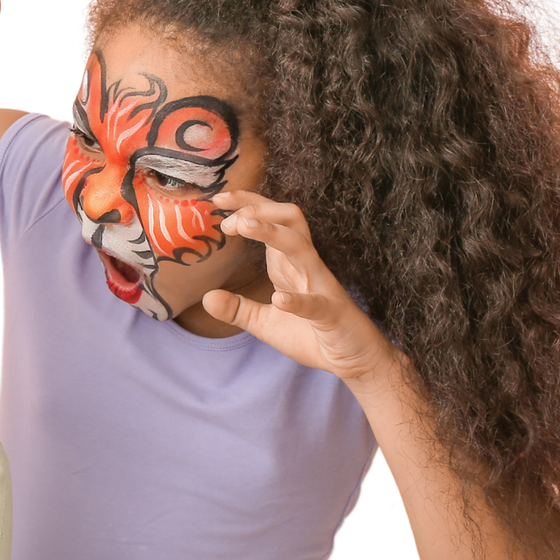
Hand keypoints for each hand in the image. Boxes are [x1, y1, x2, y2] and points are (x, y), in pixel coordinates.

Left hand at [202, 192, 401, 387]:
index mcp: (288, 263)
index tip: (218, 197)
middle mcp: (305, 266)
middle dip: (258, 210)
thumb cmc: (312, 335)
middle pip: (289, 219)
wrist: (354, 361)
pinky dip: (298, 301)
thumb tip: (206, 298)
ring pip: (301, 247)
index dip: (247, 204)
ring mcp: (321, 287)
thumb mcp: (265, 323)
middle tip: (229, 220)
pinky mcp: (332, 314)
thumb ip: (237, 310)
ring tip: (244, 225)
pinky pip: (317, 303)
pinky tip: (279, 300)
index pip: (271, 220)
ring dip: (272, 233)